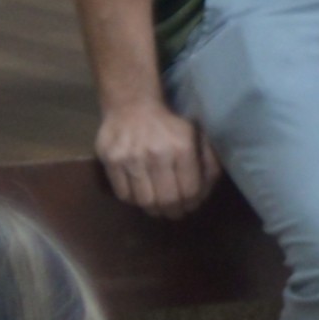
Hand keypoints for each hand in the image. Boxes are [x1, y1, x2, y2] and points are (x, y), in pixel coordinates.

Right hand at [96, 100, 215, 216]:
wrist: (131, 105)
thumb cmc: (169, 124)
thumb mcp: (196, 136)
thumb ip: (208, 162)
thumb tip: (206, 191)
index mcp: (182, 148)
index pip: (189, 190)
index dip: (191, 204)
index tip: (191, 206)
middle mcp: (156, 154)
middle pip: (167, 200)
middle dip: (174, 212)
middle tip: (175, 213)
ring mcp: (131, 158)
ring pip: (144, 201)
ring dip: (153, 210)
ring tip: (158, 209)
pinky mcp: (111, 161)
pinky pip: (124, 194)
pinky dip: (134, 201)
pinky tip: (141, 197)